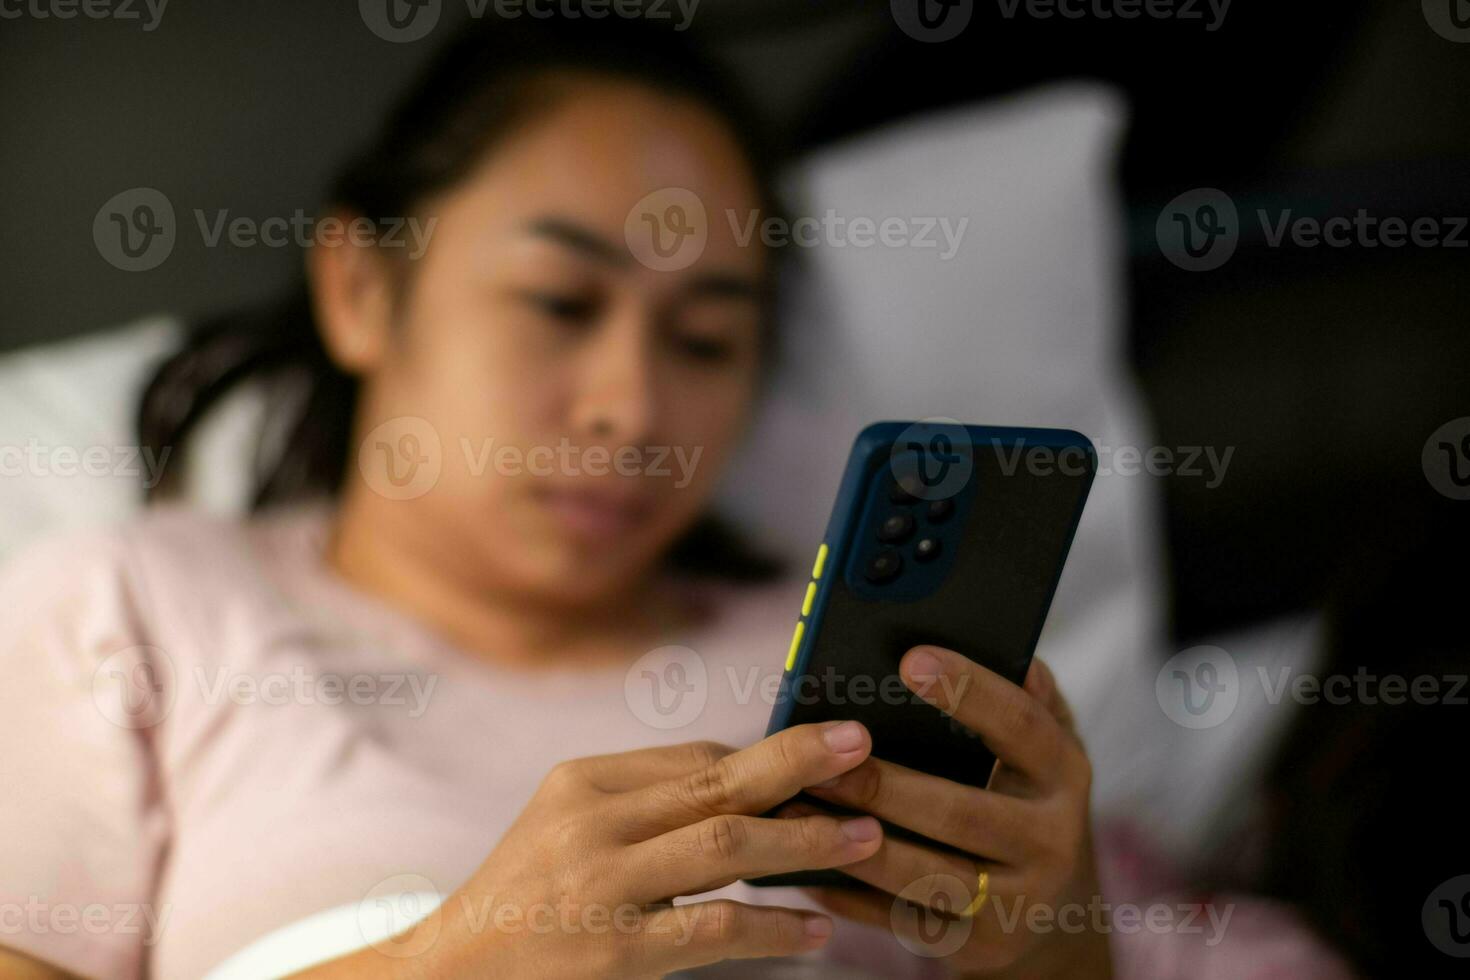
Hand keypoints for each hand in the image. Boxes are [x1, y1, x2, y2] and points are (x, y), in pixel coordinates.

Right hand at [300, 722, 884, 978]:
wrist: (451, 974)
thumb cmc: (524, 897)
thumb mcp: (568, 827)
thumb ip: (645, 802)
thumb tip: (749, 778)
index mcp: (582, 781)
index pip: (695, 755)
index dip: (769, 755)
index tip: (826, 752)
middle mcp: (590, 822)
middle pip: (717, 781)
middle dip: (798, 762)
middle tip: (862, 749)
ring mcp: (601, 886)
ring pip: (725, 845)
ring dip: (803, 840)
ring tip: (862, 836)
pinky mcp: (614, 952)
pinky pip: (713, 929)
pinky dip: (773, 927)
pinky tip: (814, 930)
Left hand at [798, 649, 1111, 978]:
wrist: (1054, 916)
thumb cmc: (1025, 801)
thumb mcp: (1041, 748)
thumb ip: (1021, 695)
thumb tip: (989, 632)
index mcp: (1063, 775)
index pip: (1019, 726)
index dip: (967, 691)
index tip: (910, 659)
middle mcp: (1049, 840)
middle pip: (959, 813)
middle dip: (883, 785)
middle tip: (821, 756)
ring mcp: (1015, 901)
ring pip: (922, 874)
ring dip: (850, 842)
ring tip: (793, 809)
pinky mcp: (977, 946)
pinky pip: (900, 920)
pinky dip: (849, 894)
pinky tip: (803, 868)